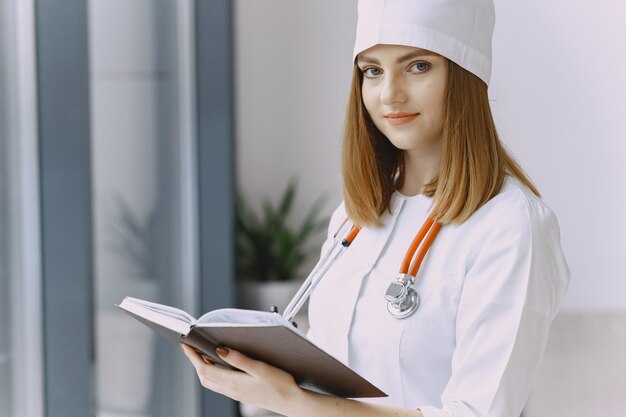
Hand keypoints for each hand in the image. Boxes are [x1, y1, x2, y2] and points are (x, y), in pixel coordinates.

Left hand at [180, 343, 302, 414]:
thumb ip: (238, 359)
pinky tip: (220, 366)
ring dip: (203, 368)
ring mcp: (236, 394)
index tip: (186, 345)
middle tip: (191, 347)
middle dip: (195, 361)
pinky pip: (220, 385)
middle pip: (204, 376)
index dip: (193, 356)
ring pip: (211, 382)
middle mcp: (231, 390)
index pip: (204, 369)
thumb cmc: (280, 385)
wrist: (292, 402)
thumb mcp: (259, 368)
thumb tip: (219, 350)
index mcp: (233, 383)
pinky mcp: (242, 394)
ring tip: (202, 354)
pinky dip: (214, 374)